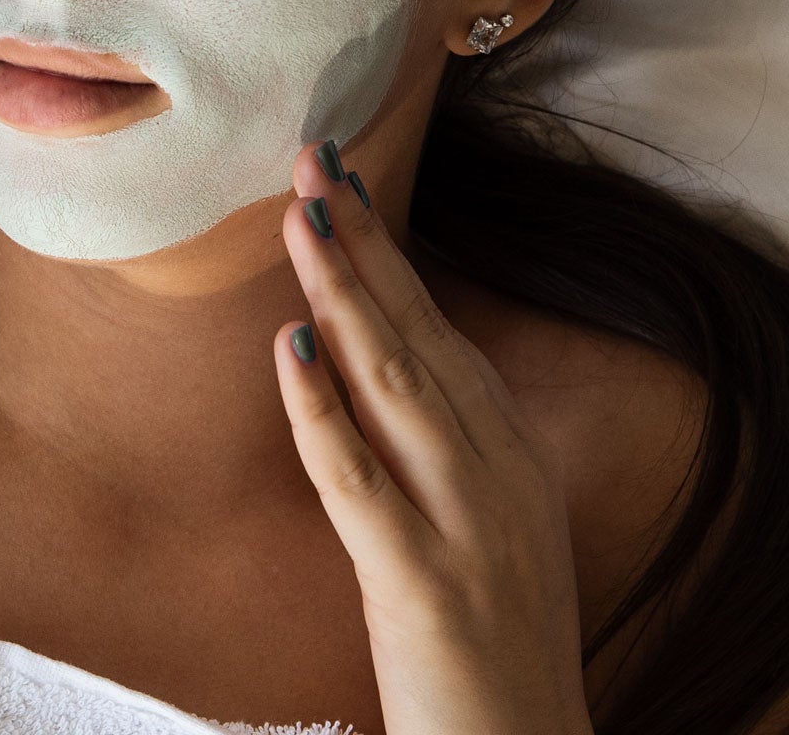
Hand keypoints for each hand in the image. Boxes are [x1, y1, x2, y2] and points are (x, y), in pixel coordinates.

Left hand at [273, 140, 594, 734]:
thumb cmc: (491, 634)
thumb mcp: (481, 514)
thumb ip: (439, 437)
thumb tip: (365, 354)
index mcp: (504, 449)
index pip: (438, 327)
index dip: (388, 251)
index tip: (342, 183)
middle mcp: (493, 470)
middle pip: (418, 333)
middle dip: (362, 242)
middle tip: (312, 161)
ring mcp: (462, 522)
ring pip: (395, 383)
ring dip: (343, 293)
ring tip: (299, 220)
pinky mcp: (418, 581)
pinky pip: (358, 481)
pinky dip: (322, 408)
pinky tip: (291, 347)